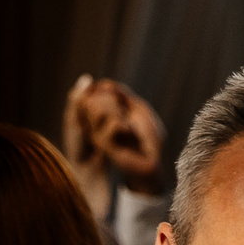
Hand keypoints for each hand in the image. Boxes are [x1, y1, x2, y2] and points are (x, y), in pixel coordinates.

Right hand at [62, 75, 169, 199]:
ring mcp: (96, 136)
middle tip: (125, 113)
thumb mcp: (136, 108)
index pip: (90, 93)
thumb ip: (121, 94)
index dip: (106, 88)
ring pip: (97, 109)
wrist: (154, 160)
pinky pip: (113, 124)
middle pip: (90, 99)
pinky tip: (131, 134)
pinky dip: (127, 125)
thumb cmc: (147, 135)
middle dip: (112, 100)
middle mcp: (93, 126)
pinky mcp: (105, 147)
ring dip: (117, 111)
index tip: (122, 99)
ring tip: (128, 124)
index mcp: (98, 116)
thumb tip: (103, 84)